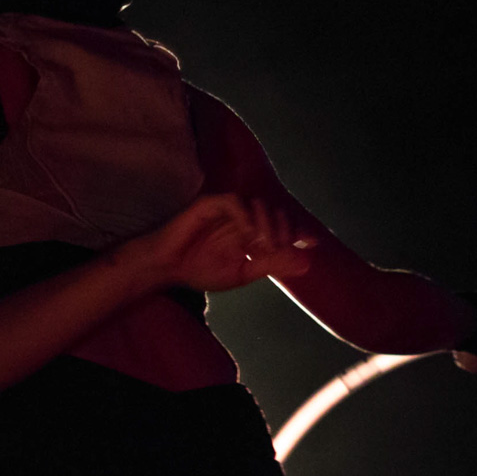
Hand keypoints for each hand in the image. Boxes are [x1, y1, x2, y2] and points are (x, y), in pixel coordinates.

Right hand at [135, 195, 312, 292]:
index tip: (312, 242)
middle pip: (275, 213)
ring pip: (258, 205)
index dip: (298, 231)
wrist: (164, 268)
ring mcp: (226, 210)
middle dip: (283, 230)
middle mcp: (241, 218)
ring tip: (261, 246)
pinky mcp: (209, 204)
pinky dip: (244, 217)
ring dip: (266, 225)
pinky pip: (234, 202)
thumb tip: (306, 263)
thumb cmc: (198, 270)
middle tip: (277, 249)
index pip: (281, 226)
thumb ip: (271, 265)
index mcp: (249, 234)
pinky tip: (246, 235)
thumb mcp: (241, 273)